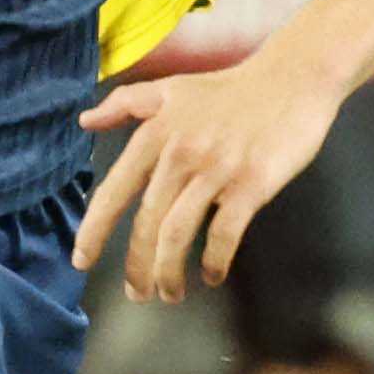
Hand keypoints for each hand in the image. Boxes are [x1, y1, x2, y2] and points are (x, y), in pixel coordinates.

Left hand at [72, 40, 341, 305]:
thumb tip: (84, 121)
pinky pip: (224, 234)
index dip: (94, 231)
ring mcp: (217, 169)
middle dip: (136, 267)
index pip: (115, 191)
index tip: (81, 261)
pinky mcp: (252, 183)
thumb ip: (124, 103)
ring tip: (168, 295)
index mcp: (155, 133)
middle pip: (146, 224)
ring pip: (178, 235)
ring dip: (168, 273)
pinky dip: (214, 262)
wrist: (292, 78)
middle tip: (136, 294)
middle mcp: (180, 153)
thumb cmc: (230, 88)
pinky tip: (212, 275)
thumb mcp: (170, 88)